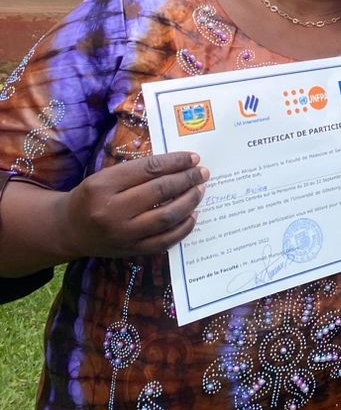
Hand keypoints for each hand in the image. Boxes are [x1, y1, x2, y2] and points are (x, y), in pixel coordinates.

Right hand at [54, 152, 208, 259]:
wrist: (69, 230)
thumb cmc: (92, 197)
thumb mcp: (106, 177)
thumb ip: (138, 171)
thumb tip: (180, 165)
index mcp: (103, 186)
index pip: (149, 169)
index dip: (175, 162)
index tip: (194, 158)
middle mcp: (111, 211)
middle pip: (159, 192)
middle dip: (186, 180)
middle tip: (202, 173)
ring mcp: (122, 234)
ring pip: (166, 217)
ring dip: (189, 202)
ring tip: (200, 190)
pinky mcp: (130, 251)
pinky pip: (164, 241)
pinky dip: (183, 228)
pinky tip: (192, 215)